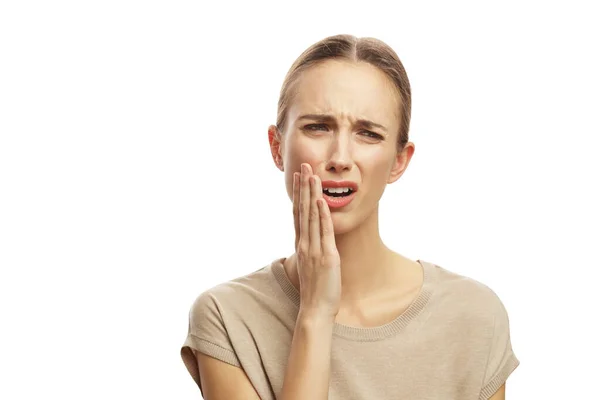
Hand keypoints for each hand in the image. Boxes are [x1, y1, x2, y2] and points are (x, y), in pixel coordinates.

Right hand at [292, 163, 341, 319]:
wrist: (315, 310)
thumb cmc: (316, 290)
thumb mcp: (312, 265)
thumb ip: (312, 249)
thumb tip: (315, 239)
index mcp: (302, 244)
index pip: (298, 213)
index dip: (299, 193)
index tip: (299, 176)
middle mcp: (305, 244)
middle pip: (302, 209)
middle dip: (303, 186)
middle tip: (303, 165)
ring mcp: (314, 249)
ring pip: (311, 216)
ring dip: (311, 194)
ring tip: (311, 174)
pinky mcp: (326, 257)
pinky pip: (323, 232)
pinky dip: (322, 215)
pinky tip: (321, 201)